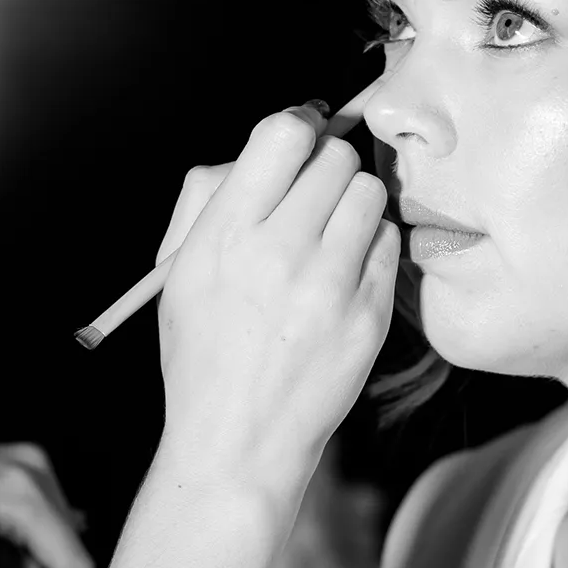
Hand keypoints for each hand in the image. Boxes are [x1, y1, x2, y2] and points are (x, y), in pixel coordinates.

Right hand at [153, 102, 399, 487]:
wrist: (239, 440)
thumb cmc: (203, 351)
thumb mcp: (178, 270)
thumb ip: (212, 198)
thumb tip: (269, 149)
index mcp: (226, 234)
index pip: (283, 133)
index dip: (295, 126)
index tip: (297, 141)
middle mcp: (280, 251)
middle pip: (334, 156)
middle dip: (324, 167)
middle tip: (311, 196)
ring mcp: (330, 284)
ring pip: (368, 191)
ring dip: (351, 202)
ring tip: (329, 235)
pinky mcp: (368, 313)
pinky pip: (388, 240)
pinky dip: (370, 244)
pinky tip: (344, 271)